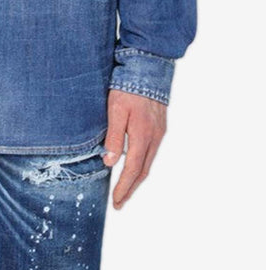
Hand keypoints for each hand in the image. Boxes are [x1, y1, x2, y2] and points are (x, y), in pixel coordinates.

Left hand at [102, 88, 166, 209]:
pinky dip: (143, 164)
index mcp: (142, 135)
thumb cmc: (129, 87)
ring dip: (137, 178)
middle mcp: (154, 137)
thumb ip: (114, 136)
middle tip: (120, 202)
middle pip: (143, 171)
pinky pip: (151, 152)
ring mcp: (159, 132)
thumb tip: (110, 163)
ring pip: (148, 162)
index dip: (124, 187)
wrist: (149, 66)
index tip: (117, 201)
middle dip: (131, 188)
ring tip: (125, 189)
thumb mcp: (115, 109)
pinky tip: (135, 165)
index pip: (133, 169)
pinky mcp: (159, 126)